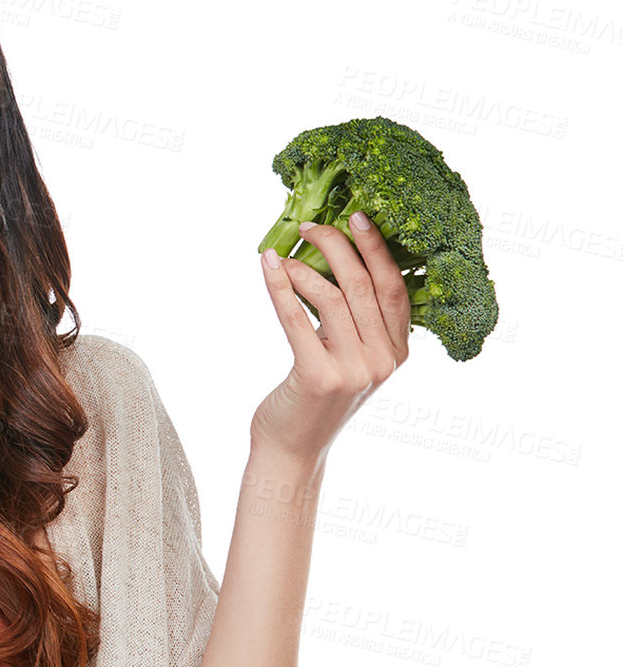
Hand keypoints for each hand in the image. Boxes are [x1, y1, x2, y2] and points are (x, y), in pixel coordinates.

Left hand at [250, 214, 411, 464]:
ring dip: (304, 267)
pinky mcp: (320, 377)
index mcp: (398, 353)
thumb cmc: (314, 399)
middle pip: (365, 286)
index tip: (359, 217)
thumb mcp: (348, 360)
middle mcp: (383, 361)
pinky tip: (269, 265)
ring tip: (283, 253)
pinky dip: (281, 287)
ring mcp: (355, 371)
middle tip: (312, 226)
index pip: (395, 288)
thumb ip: (355, 324)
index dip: (377, 249)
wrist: (292, 450)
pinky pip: (297, 319)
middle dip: (339, 247)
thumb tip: (334, 264)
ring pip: (333, 298)